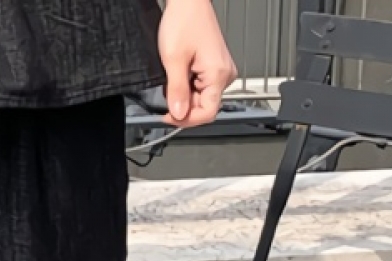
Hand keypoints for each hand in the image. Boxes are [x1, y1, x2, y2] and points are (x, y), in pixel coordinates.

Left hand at [159, 0, 238, 126]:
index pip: (207, 113)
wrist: (187, 2)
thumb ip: (176, 92)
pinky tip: (179, 76)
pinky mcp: (213, 67)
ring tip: (173, 80)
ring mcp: (220, 71)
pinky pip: (200, 87)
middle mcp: (224, 74)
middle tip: (167, 95)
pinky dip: (186, 87)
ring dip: (183, 96)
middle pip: (204, 107)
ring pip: (201, 98)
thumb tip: (178, 114)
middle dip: (183, 106)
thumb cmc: (184, 21)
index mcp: (219, 74)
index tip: (168, 116)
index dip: (186, 119)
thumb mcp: (173, 61)